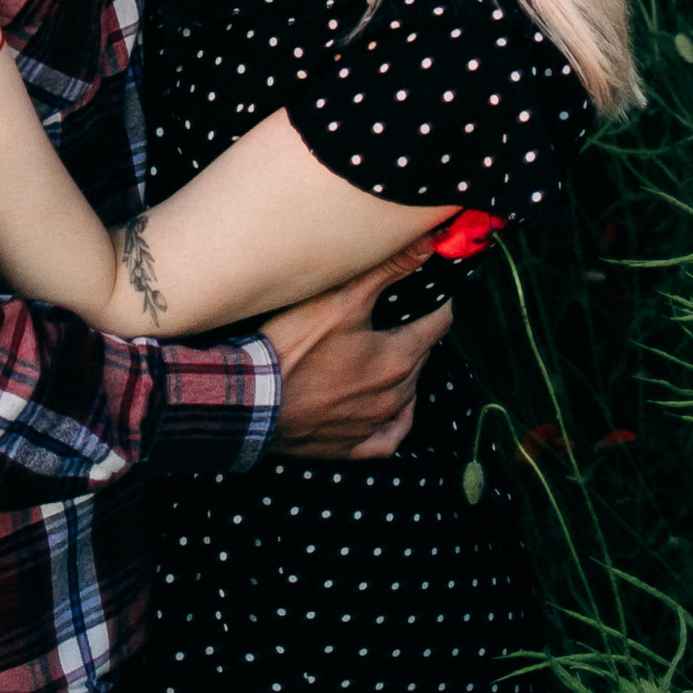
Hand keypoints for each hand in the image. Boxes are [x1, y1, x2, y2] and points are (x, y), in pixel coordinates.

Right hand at [260, 245, 452, 460]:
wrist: (254, 398)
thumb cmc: (294, 346)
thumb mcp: (340, 297)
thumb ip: (385, 270)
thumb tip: (426, 246)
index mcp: (396, 359)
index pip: (436, 326)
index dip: (438, 306)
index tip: (438, 295)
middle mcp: (392, 396)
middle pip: (420, 360)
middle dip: (418, 337)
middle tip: (408, 319)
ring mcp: (372, 425)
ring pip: (406, 397)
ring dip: (406, 375)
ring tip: (395, 356)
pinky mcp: (350, 446)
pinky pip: (387, 439)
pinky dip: (395, 423)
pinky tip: (393, 412)